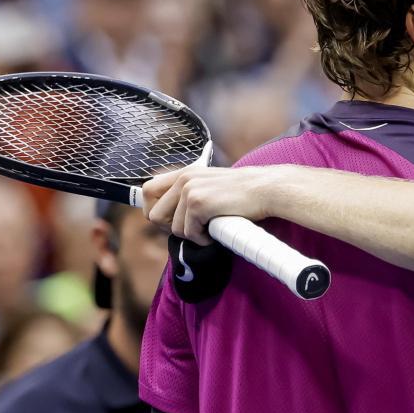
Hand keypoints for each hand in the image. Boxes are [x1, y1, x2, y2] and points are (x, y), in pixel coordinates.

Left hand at [141, 165, 279, 243]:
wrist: (266, 189)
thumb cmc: (244, 193)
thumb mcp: (211, 186)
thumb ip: (190, 195)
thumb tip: (171, 217)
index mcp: (185, 173)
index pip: (148, 190)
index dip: (153, 209)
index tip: (168, 221)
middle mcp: (184, 179)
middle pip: (153, 214)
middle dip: (169, 228)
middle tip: (192, 229)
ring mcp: (190, 190)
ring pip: (173, 228)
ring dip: (192, 235)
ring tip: (211, 228)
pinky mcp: (198, 203)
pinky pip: (189, 233)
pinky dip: (203, 239)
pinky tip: (217, 230)